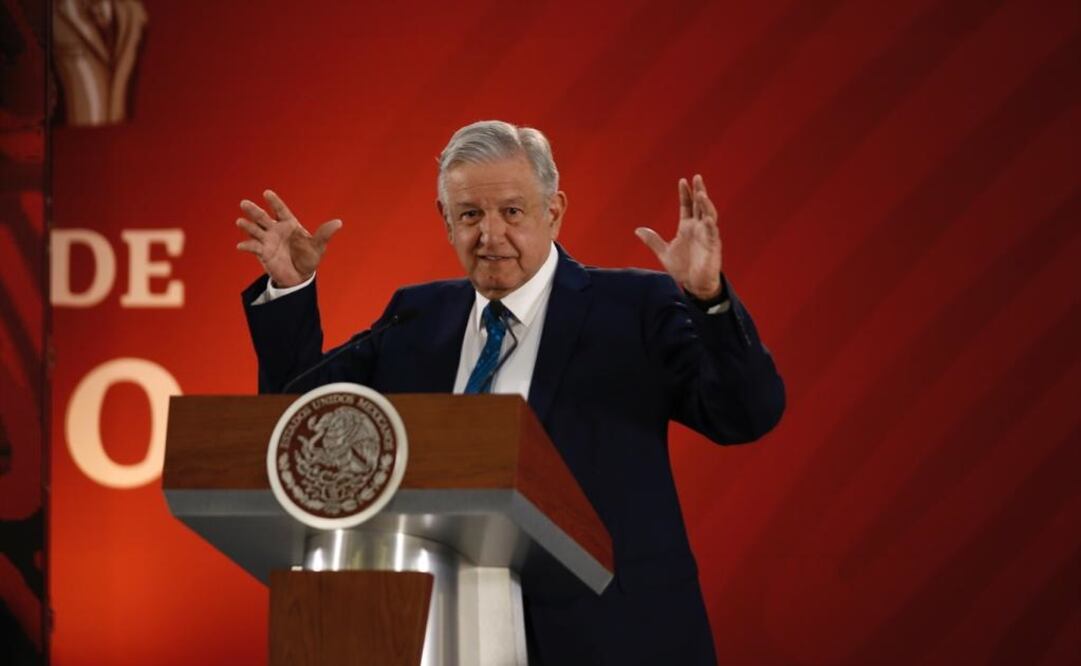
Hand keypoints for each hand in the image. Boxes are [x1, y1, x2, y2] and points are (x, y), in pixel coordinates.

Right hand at [235, 190, 342, 286]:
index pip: (281, 210)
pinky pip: (253, 247)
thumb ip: (324, 234)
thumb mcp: (318, 247)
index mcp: (290, 225)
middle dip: (253, 211)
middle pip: (263, 217)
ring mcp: (268, 240)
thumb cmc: (309, 258)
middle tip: (244, 203)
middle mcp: (276, 230)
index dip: (274, 202)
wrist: (299, 277)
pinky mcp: (262, 253)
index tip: (267, 193)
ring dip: (247, 226)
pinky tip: (241, 246)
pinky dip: (246, 246)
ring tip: (240, 222)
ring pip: (255, 230)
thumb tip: (339, 223)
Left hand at [635, 174, 722, 299]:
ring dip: (706, 205)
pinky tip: (708, 220)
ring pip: (709, 216)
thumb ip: (653, 240)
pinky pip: (713, 235)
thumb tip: (638, 230)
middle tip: (697, 177)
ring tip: (701, 193)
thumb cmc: (683, 268)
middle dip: (699, 192)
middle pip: (700, 206)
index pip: (687, 206)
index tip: (682, 181)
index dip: (685, 194)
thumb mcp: (664, 252)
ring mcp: (707, 236)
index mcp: (687, 227)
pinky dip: (711, 227)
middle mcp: (698, 228)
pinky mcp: (713, 247)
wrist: (694, 285)